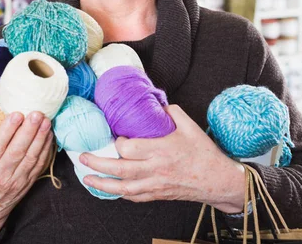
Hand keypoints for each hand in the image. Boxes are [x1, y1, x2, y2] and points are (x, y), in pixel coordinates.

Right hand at [0, 110, 52, 241]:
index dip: (7, 130)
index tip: (16, 114)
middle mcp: (1, 174)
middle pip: (17, 151)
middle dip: (28, 131)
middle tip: (36, 113)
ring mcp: (17, 179)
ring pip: (31, 157)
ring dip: (40, 138)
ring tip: (46, 121)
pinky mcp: (28, 182)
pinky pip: (39, 165)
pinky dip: (46, 149)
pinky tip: (49, 135)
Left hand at [79, 105, 245, 212]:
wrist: (219, 181)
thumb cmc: (204, 153)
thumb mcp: (190, 126)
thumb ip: (172, 112)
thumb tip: (157, 104)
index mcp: (161, 150)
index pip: (129, 149)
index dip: (118, 143)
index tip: (116, 137)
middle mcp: (155, 169)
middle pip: (120, 170)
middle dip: (97, 165)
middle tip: (83, 158)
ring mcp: (155, 185)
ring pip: (123, 189)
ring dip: (102, 185)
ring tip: (88, 179)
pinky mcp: (159, 195)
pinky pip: (135, 197)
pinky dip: (120, 194)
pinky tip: (111, 190)